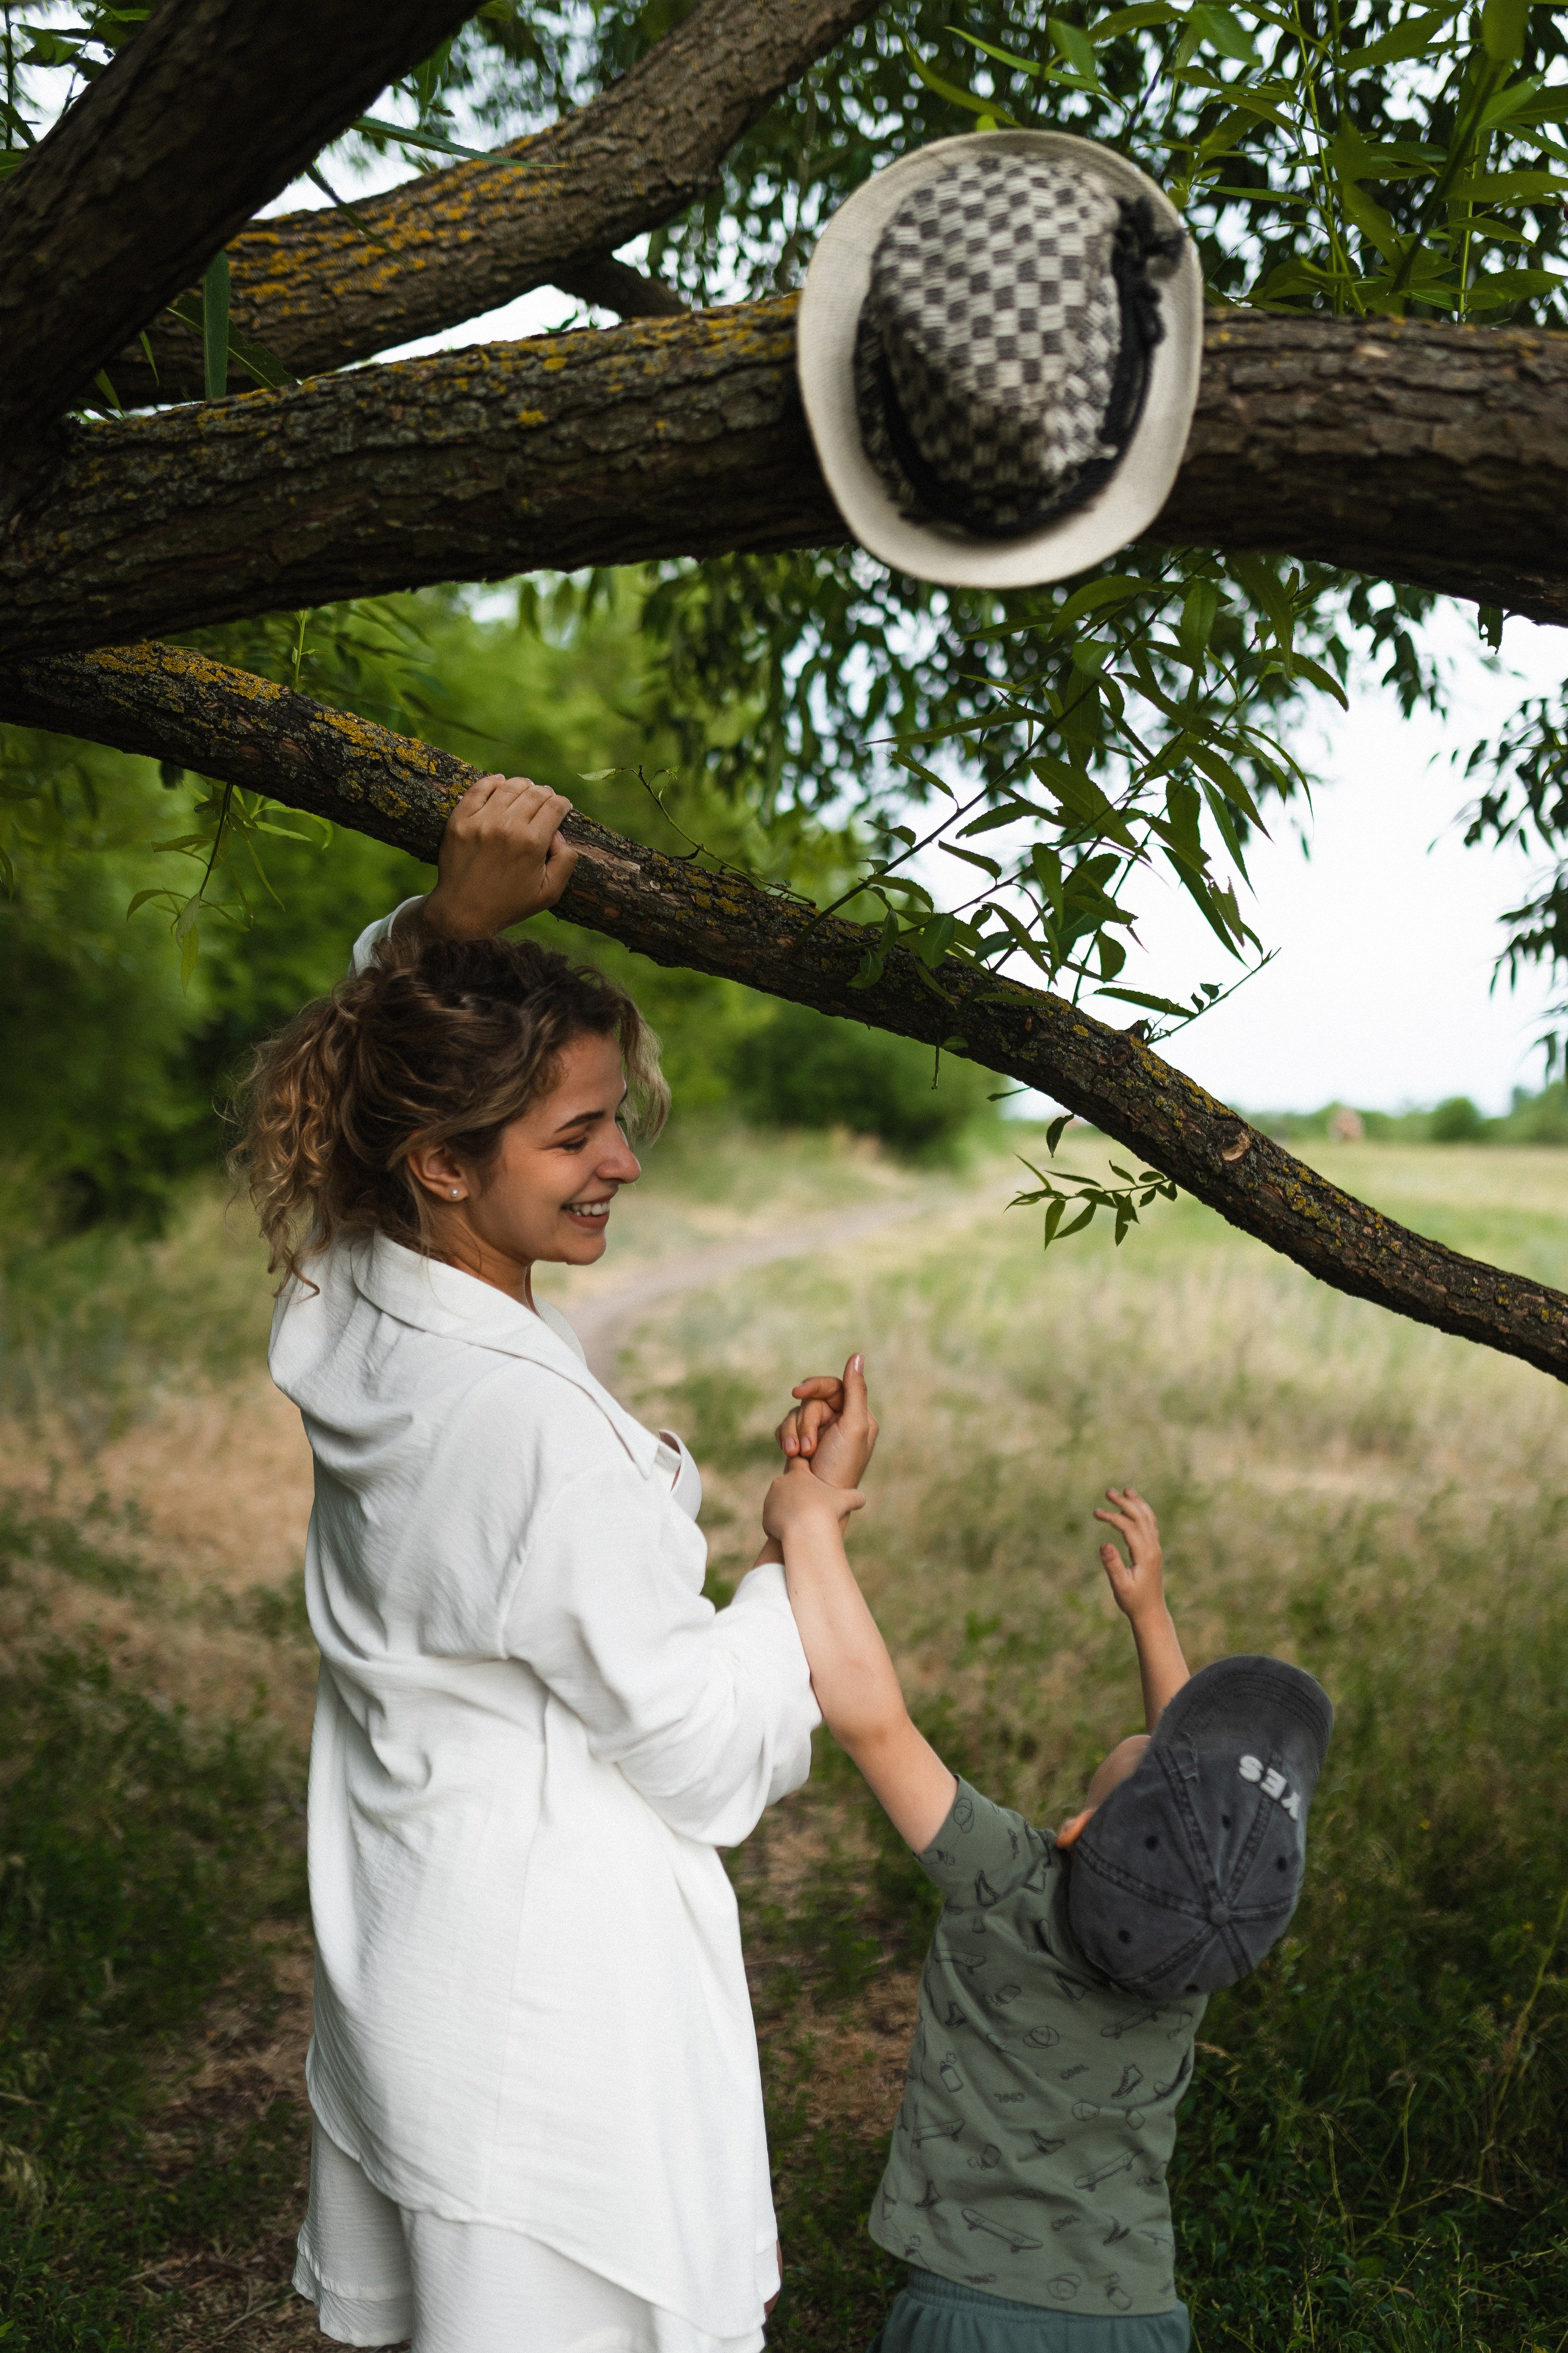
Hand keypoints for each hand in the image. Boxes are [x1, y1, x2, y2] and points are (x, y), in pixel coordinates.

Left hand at [420, 774, 576, 939]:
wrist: (462, 911)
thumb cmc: (509, 904)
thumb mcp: (549, 893)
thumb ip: (565, 861)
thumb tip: (559, 833)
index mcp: (532, 843)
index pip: (554, 806)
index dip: (563, 803)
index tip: (562, 807)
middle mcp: (507, 827)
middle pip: (535, 793)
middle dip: (546, 793)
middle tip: (546, 799)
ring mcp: (481, 821)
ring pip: (509, 786)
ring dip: (523, 785)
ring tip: (527, 789)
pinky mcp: (460, 820)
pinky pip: (479, 789)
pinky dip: (493, 782)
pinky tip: (501, 782)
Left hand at [762, 1457, 864, 1543]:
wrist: (807, 1529)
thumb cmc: (828, 1510)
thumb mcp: (846, 1501)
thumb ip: (854, 1497)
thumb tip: (861, 1499)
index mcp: (799, 1474)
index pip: (798, 1462)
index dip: (804, 1469)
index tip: (810, 1475)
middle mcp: (782, 1482)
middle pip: (789, 1485)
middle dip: (797, 1495)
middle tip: (810, 1506)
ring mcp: (771, 1499)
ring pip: (780, 1503)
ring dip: (790, 1511)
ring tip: (804, 1522)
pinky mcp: (766, 1515)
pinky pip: (774, 1519)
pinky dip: (783, 1525)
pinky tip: (796, 1532)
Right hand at [776, 1353, 878, 1489]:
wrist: (816, 1500)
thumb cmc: (841, 1465)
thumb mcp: (854, 1425)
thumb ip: (856, 1390)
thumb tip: (857, 1355)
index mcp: (857, 1416)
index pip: (833, 1386)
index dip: (814, 1386)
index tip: (797, 1393)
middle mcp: (839, 1422)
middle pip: (811, 1401)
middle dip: (806, 1423)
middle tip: (808, 1447)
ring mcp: (819, 1433)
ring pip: (796, 1414)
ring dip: (794, 1434)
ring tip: (798, 1455)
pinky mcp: (800, 1442)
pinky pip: (785, 1426)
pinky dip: (784, 1439)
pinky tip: (789, 1455)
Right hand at [1093, 1487, 1164, 1621]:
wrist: (1151, 1612)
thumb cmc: (1133, 1601)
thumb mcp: (1120, 1586)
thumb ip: (1113, 1565)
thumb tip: (1104, 1544)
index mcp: (1145, 1555)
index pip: (1129, 1527)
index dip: (1113, 1517)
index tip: (1096, 1513)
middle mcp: (1153, 1548)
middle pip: (1140, 1517)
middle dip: (1124, 1502)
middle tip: (1108, 1491)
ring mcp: (1155, 1548)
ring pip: (1148, 1519)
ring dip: (1136, 1503)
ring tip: (1125, 1490)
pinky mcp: (1153, 1550)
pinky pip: (1150, 1525)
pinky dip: (1142, 1512)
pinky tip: (1133, 1507)